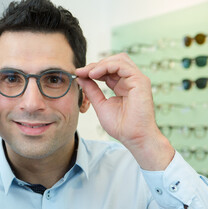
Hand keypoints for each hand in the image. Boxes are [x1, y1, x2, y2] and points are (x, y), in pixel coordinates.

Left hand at [76, 53, 173, 169]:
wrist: (133, 137)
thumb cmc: (120, 126)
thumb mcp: (100, 104)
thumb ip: (92, 90)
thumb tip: (81, 77)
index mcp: (122, 86)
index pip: (108, 70)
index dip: (93, 70)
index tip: (78, 74)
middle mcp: (130, 80)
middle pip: (113, 61)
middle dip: (95, 64)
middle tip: (81, 71)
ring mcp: (137, 79)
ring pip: (119, 59)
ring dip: (100, 64)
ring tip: (88, 72)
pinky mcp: (140, 81)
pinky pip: (122, 65)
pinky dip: (107, 66)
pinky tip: (94, 74)